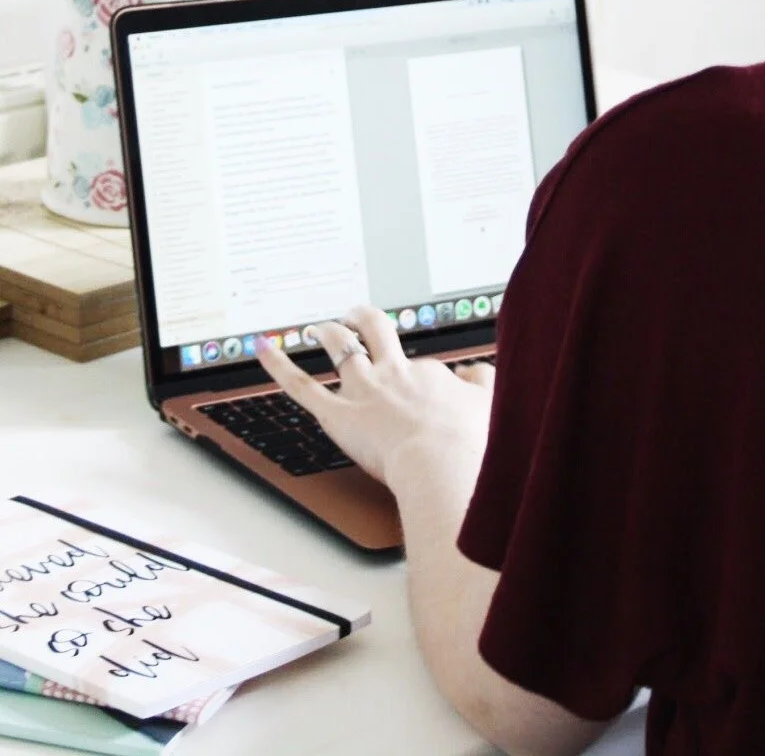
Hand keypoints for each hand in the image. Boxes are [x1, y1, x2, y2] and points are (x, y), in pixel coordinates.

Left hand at [257, 305, 494, 493]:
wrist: (440, 461)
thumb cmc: (466, 440)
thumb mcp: (489, 404)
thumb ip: (481, 382)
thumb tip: (473, 370)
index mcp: (428, 372)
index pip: (418, 365)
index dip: (417, 375)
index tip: (422, 388)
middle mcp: (393, 373)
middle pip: (376, 331)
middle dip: (364, 320)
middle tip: (357, 316)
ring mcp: (363, 390)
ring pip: (341, 349)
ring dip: (328, 333)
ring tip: (320, 327)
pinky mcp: (336, 415)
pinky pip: (302, 387)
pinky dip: (279, 365)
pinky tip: (263, 346)